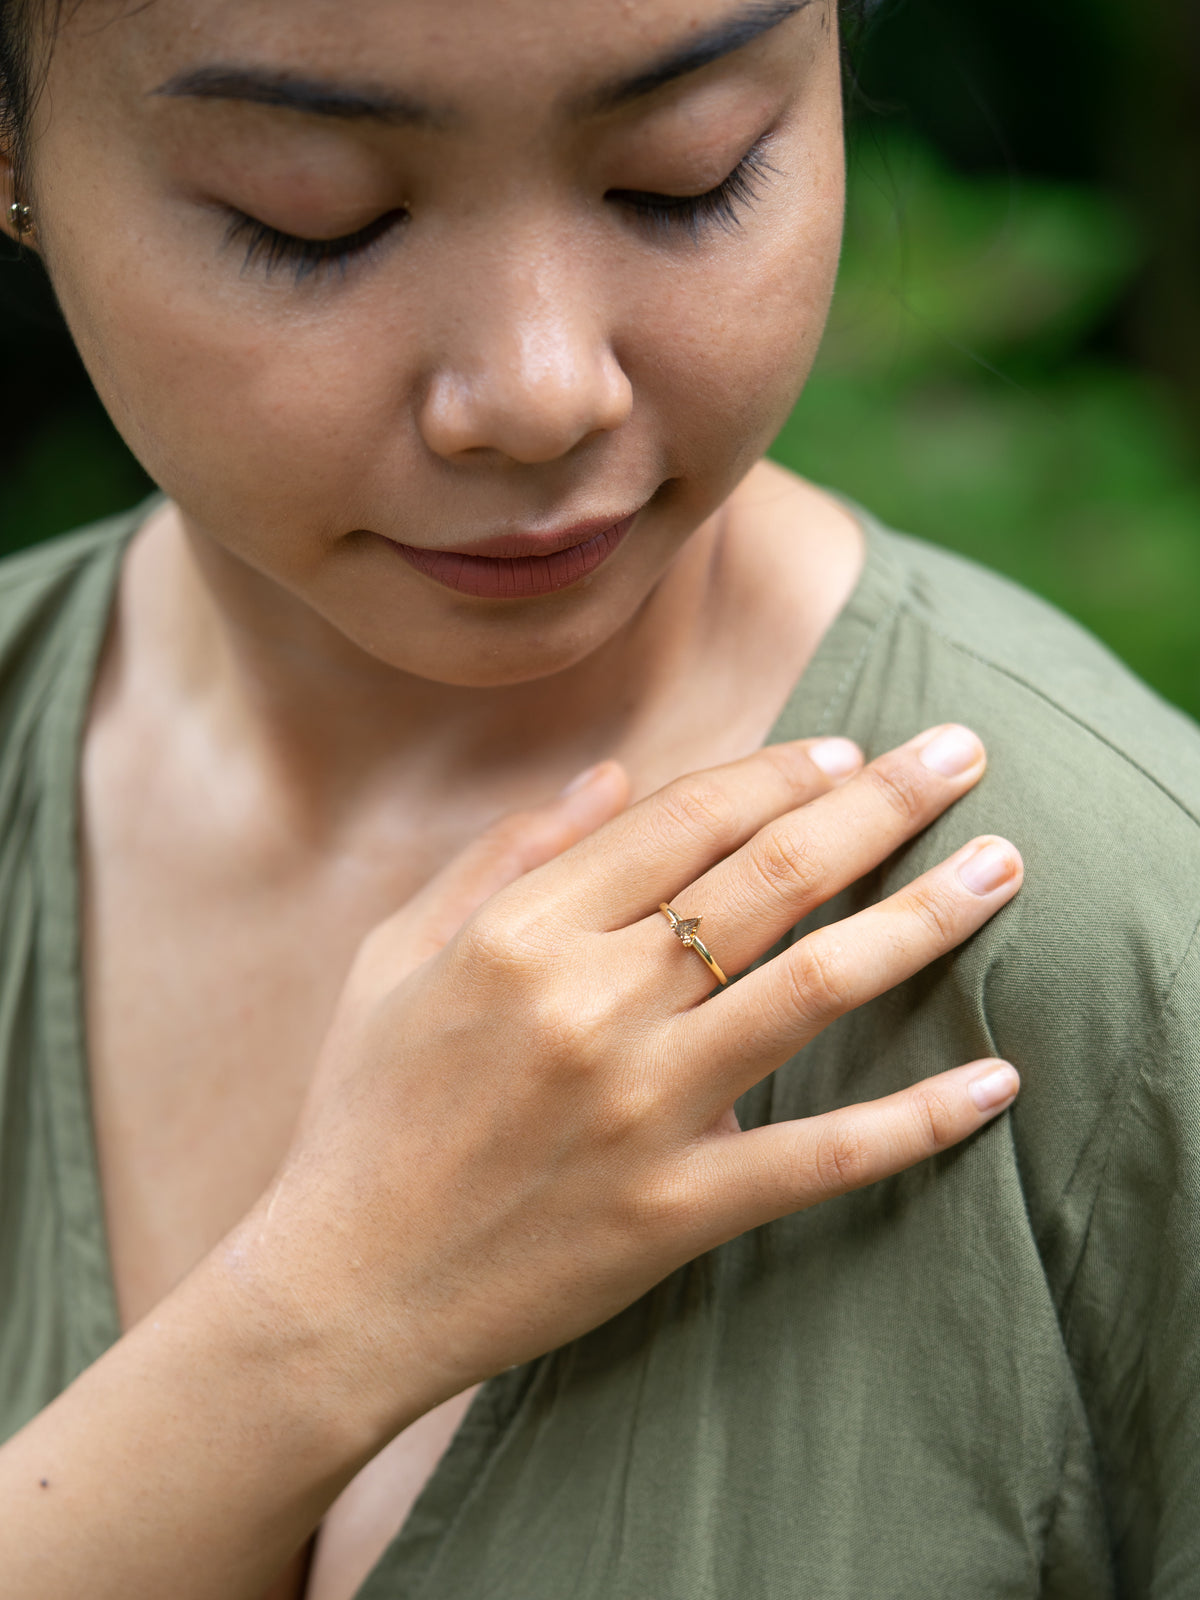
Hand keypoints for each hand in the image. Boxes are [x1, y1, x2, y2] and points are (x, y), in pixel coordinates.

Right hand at [251, 725, 1021, 1443]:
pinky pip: (822, 1154)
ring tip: (1004, 865)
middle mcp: (593, 1003)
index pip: (685, 818)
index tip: (846, 753)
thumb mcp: (395, 954)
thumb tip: (608, 774)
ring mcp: (644, 1108)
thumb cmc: (363, 1108)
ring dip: (924, 918)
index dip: (778, 773)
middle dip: (880, 802)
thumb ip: (501, 854)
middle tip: (961, 754)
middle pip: (771, 876)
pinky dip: (917, 1120)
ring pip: (817, 988)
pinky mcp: (678, 1208)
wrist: (344, 1288)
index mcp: (522, 932)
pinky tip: (995, 1083)